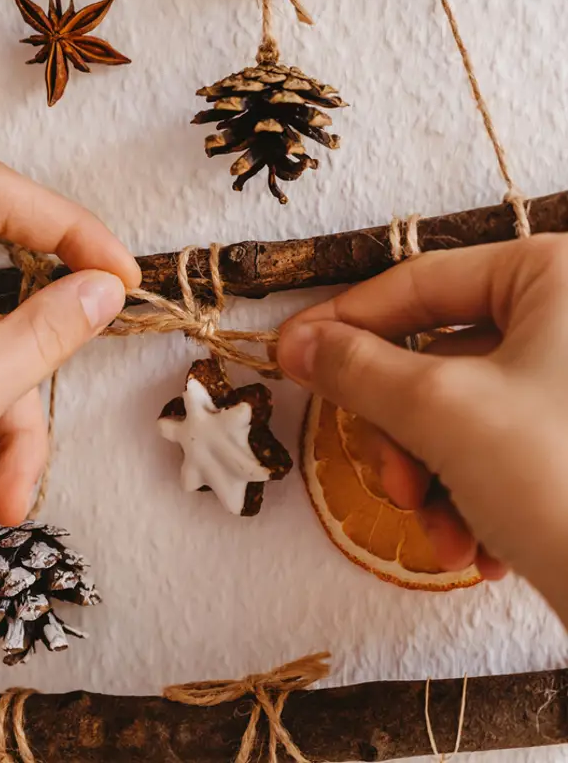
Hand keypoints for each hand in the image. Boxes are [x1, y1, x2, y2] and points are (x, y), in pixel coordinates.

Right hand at [277, 234, 567, 622]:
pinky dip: (466, 497)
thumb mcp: (442, 411)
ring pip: (453, 411)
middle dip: (401, 435)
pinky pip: (489, 446)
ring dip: (427, 478)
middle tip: (392, 483)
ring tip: (442, 532)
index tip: (288, 355)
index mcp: (554, 278)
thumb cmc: (565, 481)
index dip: (342, 322)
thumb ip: (357, 367)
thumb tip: (295, 344)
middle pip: (431, 359)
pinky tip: (475, 549)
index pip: (417, 284)